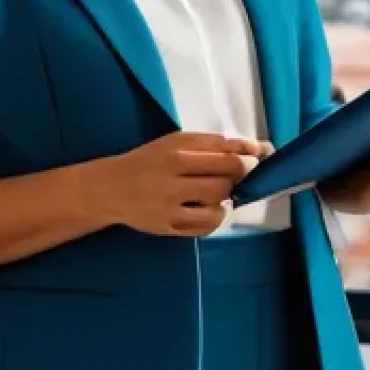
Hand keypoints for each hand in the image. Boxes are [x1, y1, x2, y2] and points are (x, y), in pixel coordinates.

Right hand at [90, 131, 270, 236]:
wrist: (110, 188)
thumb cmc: (148, 161)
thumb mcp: (174, 141)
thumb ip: (213, 144)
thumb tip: (258, 149)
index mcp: (175, 153)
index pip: (227, 157)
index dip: (249, 159)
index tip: (259, 157)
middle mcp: (172, 179)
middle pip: (225, 182)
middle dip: (237, 179)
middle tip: (230, 175)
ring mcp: (169, 206)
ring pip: (218, 206)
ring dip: (225, 199)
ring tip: (213, 192)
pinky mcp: (168, 227)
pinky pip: (206, 226)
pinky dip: (214, 217)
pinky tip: (205, 208)